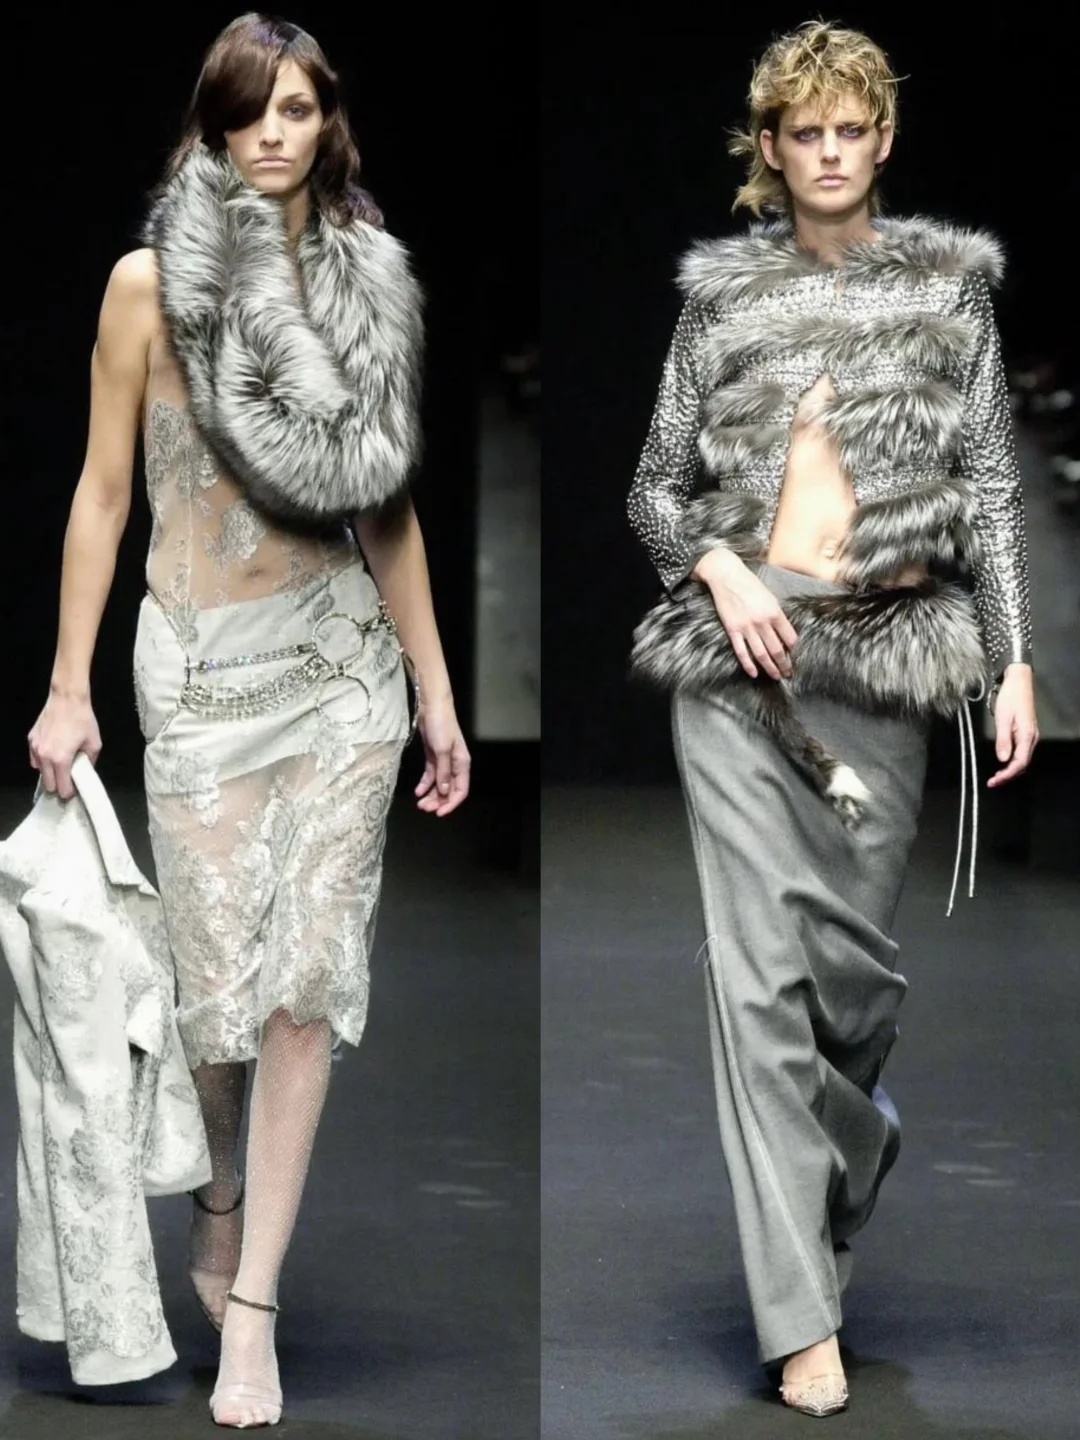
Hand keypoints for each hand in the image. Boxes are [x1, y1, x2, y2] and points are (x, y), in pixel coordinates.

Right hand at [28, 691, 101, 799]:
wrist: (67, 698)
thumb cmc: (83, 719)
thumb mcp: (94, 743)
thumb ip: (89, 762)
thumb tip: (85, 771)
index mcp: (61, 759)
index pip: (61, 787)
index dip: (69, 792)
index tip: (74, 790)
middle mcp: (45, 756)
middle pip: (48, 784)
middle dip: (58, 785)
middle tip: (68, 779)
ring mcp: (35, 748)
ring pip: (40, 771)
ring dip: (50, 772)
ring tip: (61, 764)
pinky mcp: (31, 740)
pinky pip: (35, 758)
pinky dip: (43, 760)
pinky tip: (53, 753)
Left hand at [414, 695, 470, 815]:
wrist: (433, 707)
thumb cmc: (441, 726)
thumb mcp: (442, 750)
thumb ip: (443, 772)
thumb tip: (445, 791)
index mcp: (462, 764)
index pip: (461, 790)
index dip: (451, 803)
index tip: (439, 813)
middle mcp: (455, 765)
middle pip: (449, 790)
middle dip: (438, 801)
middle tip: (424, 808)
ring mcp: (444, 762)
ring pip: (439, 785)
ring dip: (431, 795)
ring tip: (419, 803)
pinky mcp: (434, 757)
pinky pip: (431, 776)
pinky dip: (425, 785)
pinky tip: (418, 791)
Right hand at [694, 547, 797, 679]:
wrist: (726, 576)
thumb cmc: (749, 583)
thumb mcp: (769, 596)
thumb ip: (776, 614)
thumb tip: (782, 632)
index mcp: (774, 612)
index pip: (790, 637)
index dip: (794, 650)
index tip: (795, 656)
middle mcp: (762, 622)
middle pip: (777, 649)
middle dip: (784, 664)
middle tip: (788, 674)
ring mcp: (747, 628)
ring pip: (761, 654)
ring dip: (770, 668)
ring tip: (776, 676)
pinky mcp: (733, 630)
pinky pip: (742, 652)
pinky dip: (748, 665)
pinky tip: (754, 673)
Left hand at [987, 663, 1037, 787]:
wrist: (1019, 681)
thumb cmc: (1010, 698)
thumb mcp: (1003, 718)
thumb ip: (1003, 739)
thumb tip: (1003, 760)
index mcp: (1027, 736)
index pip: (1019, 763)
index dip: (1007, 775)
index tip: (993, 782)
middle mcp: (1032, 738)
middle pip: (1023, 764)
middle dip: (1008, 776)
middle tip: (992, 783)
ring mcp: (1030, 736)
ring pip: (1023, 759)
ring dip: (1010, 770)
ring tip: (996, 777)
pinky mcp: (1026, 732)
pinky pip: (1022, 752)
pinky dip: (1012, 761)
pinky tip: (1003, 764)